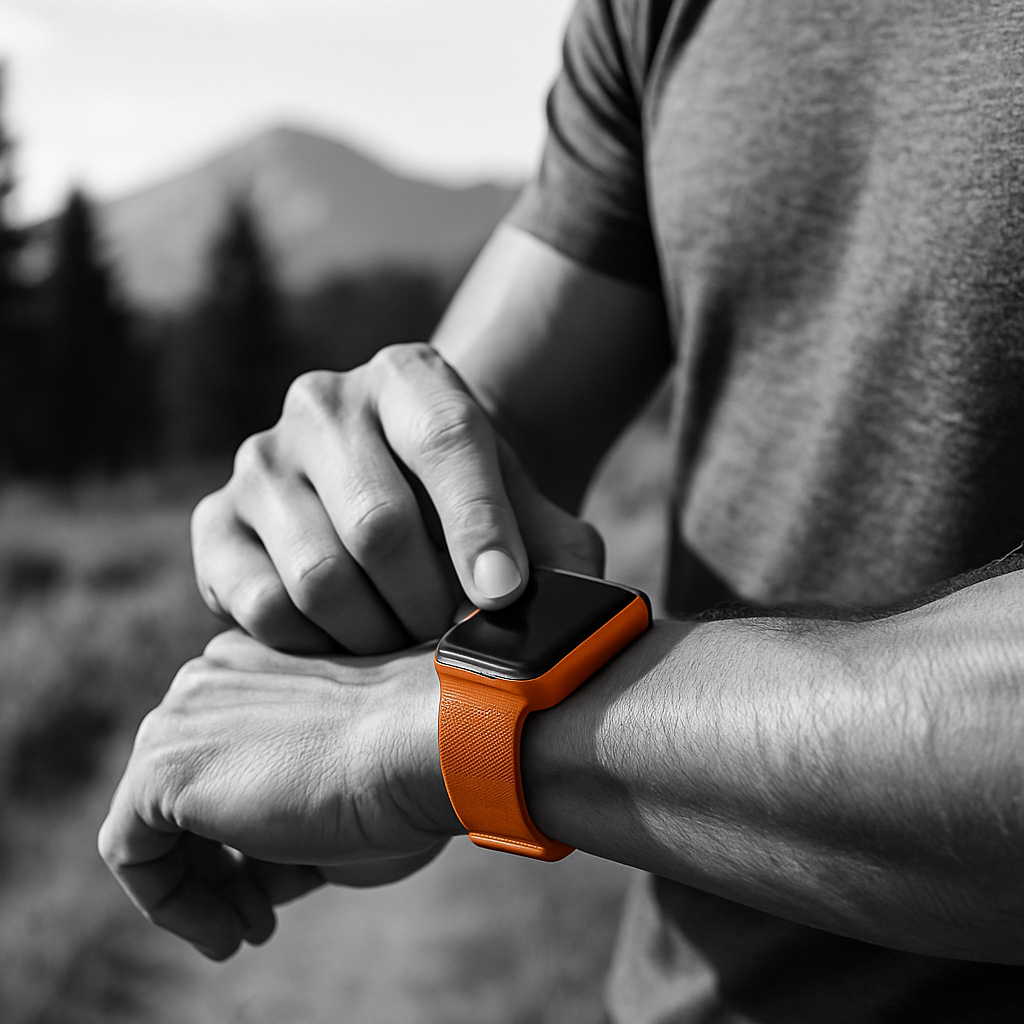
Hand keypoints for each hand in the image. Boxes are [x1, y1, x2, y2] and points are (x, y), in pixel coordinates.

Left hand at [98, 629, 461, 960]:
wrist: (425, 741)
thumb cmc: (408, 762)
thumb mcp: (336, 786)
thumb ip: (279, 813)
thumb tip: (245, 880)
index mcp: (255, 663)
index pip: (224, 761)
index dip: (244, 833)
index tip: (287, 880)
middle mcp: (208, 678)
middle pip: (184, 791)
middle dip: (219, 865)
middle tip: (261, 918)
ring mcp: (179, 715)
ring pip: (153, 821)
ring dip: (198, 889)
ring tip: (247, 931)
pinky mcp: (162, 766)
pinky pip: (131, 850)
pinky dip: (169, 902)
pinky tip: (226, 932)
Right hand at [191, 343, 603, 654]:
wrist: (395, 501)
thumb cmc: (470, 510)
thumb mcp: (527, 512)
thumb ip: (559, 551)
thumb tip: (572, 613)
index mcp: (409, 379)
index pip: (447, 441)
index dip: (481, 527)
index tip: (504, 595)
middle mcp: (322, 403)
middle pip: (378, 524)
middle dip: (429, 602)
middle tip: (455, 638)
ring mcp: (260, 460)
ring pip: (319, 576)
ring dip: (377, 632)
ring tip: (408, 642)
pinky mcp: (216, 521)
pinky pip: (263, 607)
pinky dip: (317, 645)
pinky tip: (350, 641)